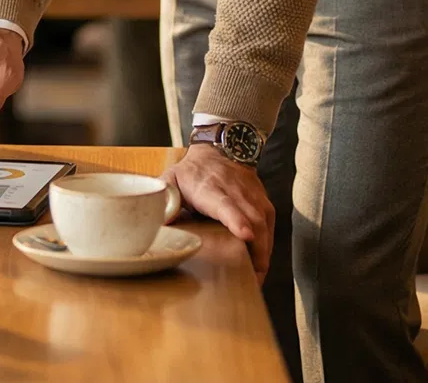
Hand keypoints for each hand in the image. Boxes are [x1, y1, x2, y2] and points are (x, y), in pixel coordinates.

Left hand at [164, 144, 274, 278]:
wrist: (220, 149)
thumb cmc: (192, 173)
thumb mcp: (171, 180)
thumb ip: (165, 200)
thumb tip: (158, 223)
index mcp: (210, 189)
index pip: (226, 205)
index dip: (236, 220)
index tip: (245, 235)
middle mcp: (236, 193)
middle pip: (252, 220)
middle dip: (256, 250)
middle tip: (252, 279)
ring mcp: (253, 197)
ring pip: (264, 225)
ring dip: (263, 253)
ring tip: (256, 278)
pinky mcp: (264, 203)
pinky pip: (269, 227)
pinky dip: (267, 246)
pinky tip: (260, 263)